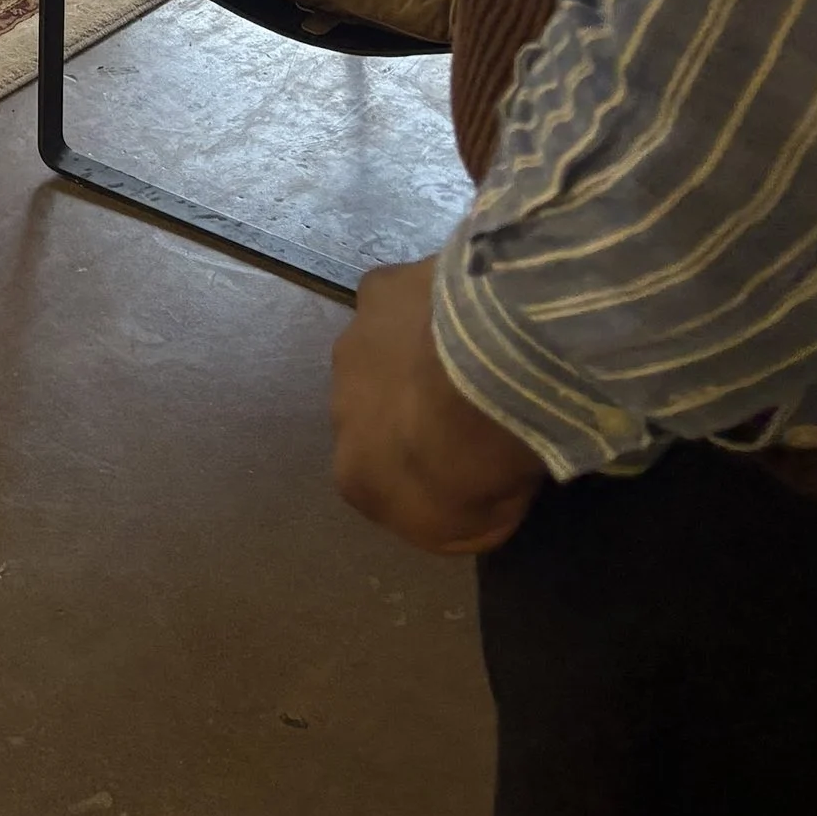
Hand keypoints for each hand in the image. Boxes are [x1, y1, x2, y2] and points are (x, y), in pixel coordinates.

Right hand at [330, 257, 545, 555]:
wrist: (480, 380)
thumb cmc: (476, 466)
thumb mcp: (480, 525)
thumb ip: (457, 521)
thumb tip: (461, 504)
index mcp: (354, 476)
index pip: (381, 484)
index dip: (420, 475)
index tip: (463, 469)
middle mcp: (337, 408)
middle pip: (373, 413)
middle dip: (408, 410)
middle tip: (466, 411)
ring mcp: (353, 343)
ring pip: (379, 355)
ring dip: (412, 359)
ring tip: (471, 359)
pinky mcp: (377, 290)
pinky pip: (398, 301)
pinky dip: (423, 307)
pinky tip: (464, 313)